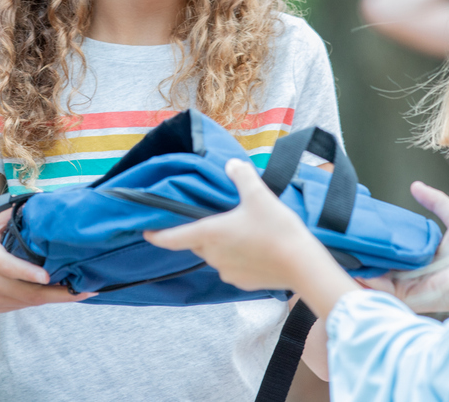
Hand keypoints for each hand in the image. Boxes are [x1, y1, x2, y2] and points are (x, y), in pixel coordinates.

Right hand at [0, 207, 92, 313]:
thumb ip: (5, 214)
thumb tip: (32, 201)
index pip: (8, 268)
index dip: (27, 273)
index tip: (47, 276)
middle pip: (26, 293)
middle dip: (57, 294)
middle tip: (83, 290)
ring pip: (27, 303)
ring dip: (54, 299)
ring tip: (80, 292)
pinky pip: (23, 306)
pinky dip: (42, 301)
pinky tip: (60, 295)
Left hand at [145, 159, 350, 297]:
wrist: (302, 265)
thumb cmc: (276, 228)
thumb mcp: (259, 194)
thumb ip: (242, 176)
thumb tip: (232, 164)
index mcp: (209, 234)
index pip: (173, 237)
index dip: (157, 235)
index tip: (146, 232)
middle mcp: (213, 256)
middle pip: (198, 243)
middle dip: (201, 232)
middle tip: (217, 217)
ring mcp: (227, 272)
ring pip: (215, 256)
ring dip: (221, 245)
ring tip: (242, 232)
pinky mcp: (242, 283)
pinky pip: (232, 267)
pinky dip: (237, 258)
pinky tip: (254, 248)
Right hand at [357, 181, 448, 313]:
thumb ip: (437, 201)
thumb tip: (416, 186)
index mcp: (419, 258)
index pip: (391, 248)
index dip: (376, 238)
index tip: (361, 225)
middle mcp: (409, 273)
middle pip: (378, 262)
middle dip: (362, 251)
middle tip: (346, 235)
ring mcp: (404, 285)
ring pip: (373, 274)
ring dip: (358, 263)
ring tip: (342, 247)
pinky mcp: (402, 295)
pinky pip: (376, 286)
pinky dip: (362, 275)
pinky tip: (352, 261)